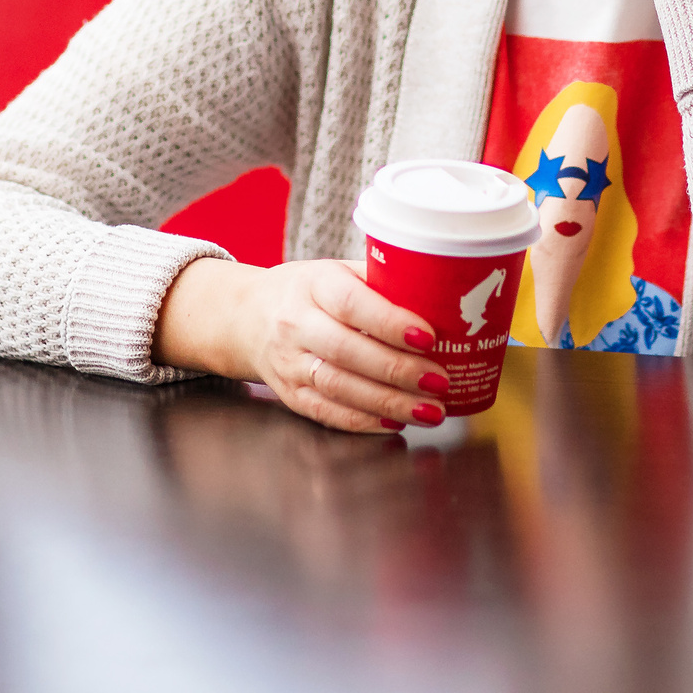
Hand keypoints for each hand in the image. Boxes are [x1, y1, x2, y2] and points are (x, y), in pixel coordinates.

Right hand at [154, 257, 450, 432]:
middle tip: (440, 382)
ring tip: (430, 411)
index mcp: (313, 284)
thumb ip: (381, 281)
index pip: (351, 304)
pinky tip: (395, 421)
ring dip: (388, 403)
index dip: (390, 322)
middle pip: (346, 351)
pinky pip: (326, 412)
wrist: (249, 317)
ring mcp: (289, 363)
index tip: (429, 337)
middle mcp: (295, 324)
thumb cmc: (308, 292)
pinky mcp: (289, 394)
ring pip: (338, 387)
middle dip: (398, 370)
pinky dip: (363, 421)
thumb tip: (443, 298)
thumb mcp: (337, 271)